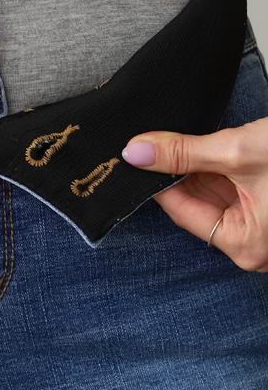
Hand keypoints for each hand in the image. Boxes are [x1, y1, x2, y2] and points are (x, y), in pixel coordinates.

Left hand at [122, 118, 267, 271]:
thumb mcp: (238, 152)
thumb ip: (185, 152)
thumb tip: (137, 152)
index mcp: (245, 246)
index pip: (182, 213)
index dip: (157, 183)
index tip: (135, 158)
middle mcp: (253, 245)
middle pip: (197, 206)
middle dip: (176, 175)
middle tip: (148, 146)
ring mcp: (262, 228)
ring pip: (214, 197)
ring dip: (196, 170)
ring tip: (173, 143)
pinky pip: (232, 192)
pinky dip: (216, 171)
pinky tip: (200, 148)